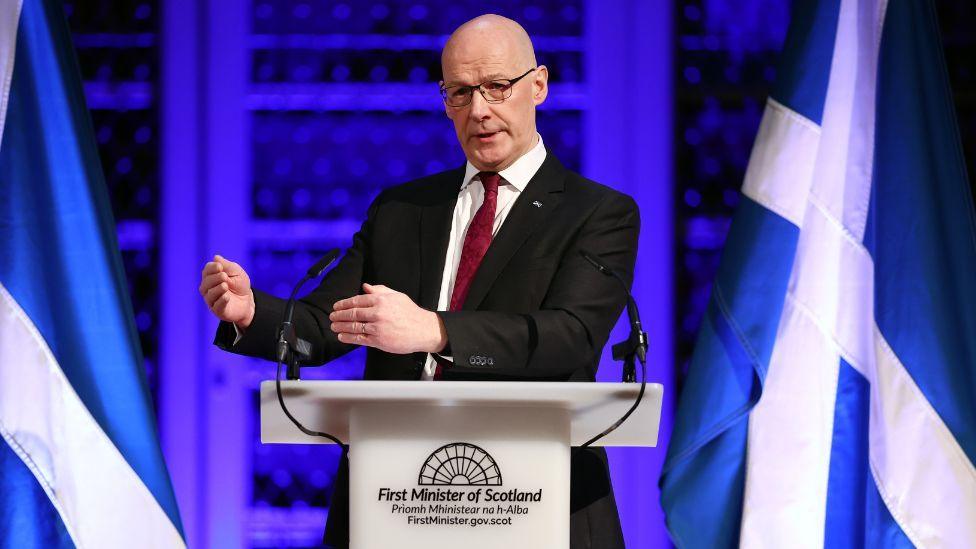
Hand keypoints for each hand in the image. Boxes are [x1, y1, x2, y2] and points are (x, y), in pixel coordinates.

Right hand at [199, 255, 255, 327]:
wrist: (248, 301)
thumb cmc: (240, 285)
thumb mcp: (237, 272)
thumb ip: (227, 266)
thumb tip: (216, 258)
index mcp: (211, 277)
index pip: (207, 271)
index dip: (211, 268)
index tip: (220, 266)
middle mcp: (208, 289)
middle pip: (206, 283)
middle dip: (214, 278)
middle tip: (224, 276)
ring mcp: (212, 300)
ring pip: (209, 294)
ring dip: (217, 289)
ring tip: (225, 285)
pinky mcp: (218, 311)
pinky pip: (216, 306)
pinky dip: (221, 300)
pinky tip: (226, 296)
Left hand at [329, 283, 446, 353]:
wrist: (423, 330)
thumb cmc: (411, 313)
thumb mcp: (396, 296)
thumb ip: (380, 290)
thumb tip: (365, 286)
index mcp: (381, 300)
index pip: (357, 300)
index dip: (344, 304)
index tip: (336, 306)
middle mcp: (378, 313)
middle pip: (353, 313)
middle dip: (340, 315)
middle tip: (332, 316)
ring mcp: (378, 327)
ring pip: (354, 326)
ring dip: (341, 326)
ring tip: (334, 326)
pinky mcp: (379, 340)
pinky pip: (360, 338)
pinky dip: (349, 338)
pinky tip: (342, 336)